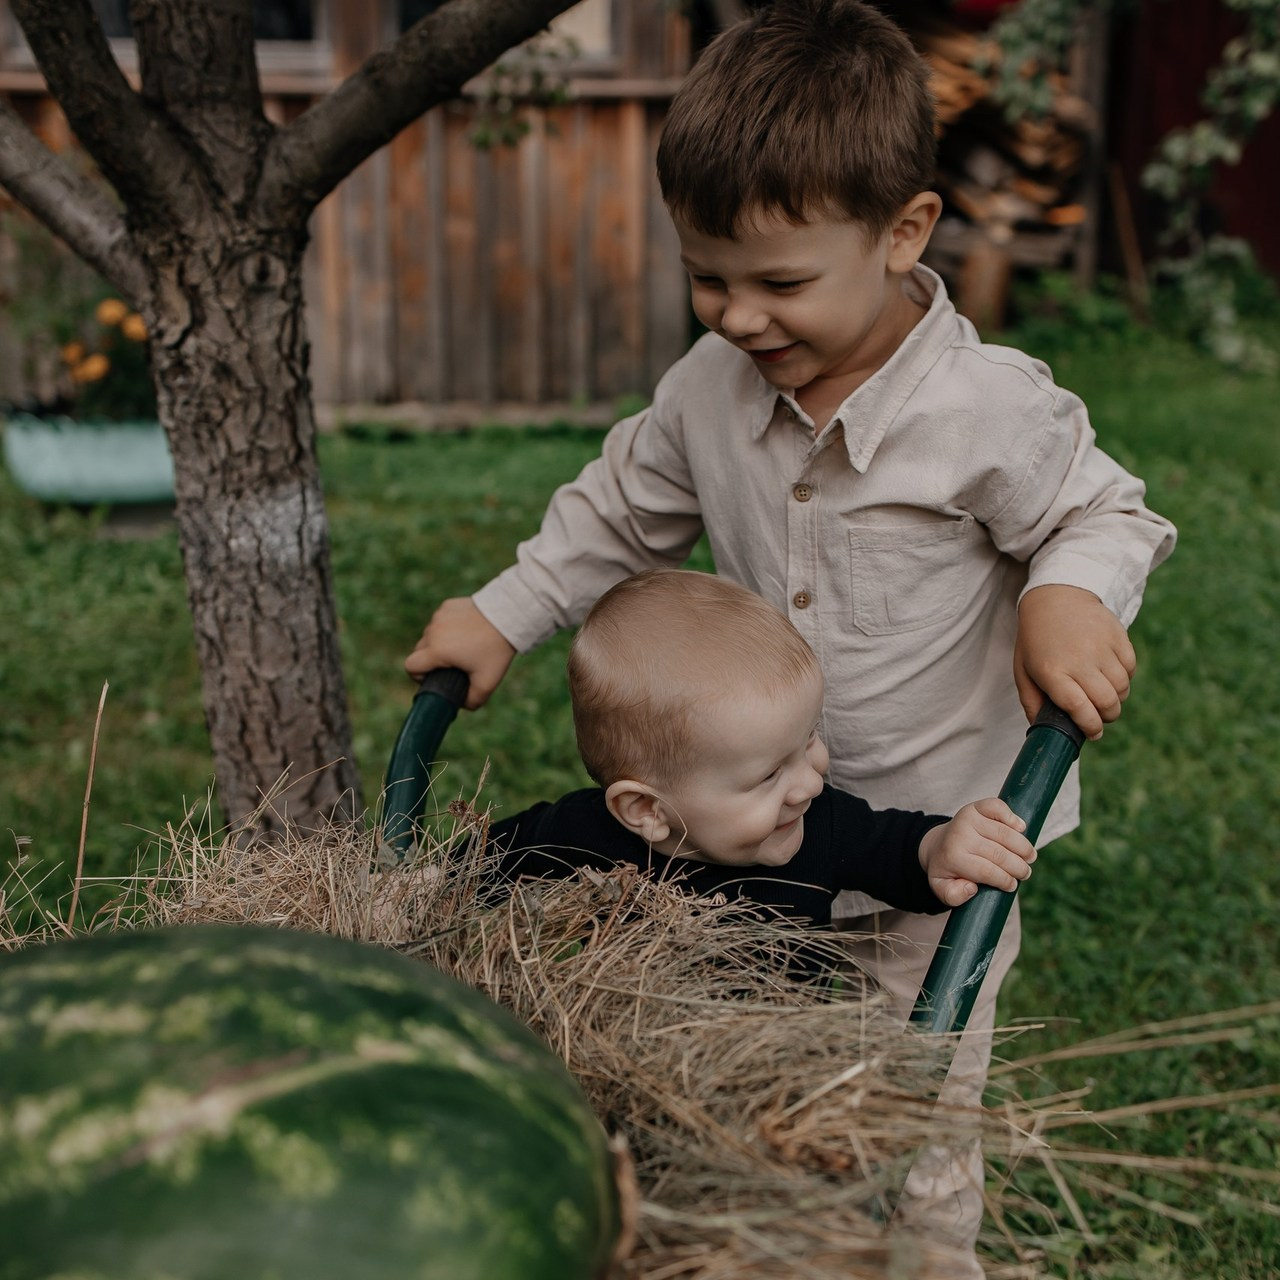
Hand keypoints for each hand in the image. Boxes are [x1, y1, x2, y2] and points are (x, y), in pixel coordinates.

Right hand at [404, 596, 515, 709]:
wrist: (508, 616)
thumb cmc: (496, 650)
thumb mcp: (487, 682)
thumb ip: (472, 701)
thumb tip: (461, 704)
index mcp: (437, 650)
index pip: (410, 667)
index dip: (419, 676)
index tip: (436, 676)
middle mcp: (433, 631)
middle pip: (419, 651)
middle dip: (432, 661)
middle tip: (453, 665)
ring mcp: (439, 616)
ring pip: (430, 636)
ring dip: (440, 643)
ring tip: (463, 647)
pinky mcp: (447, 606)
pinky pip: (440, 622)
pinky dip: (448, 628)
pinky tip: (466, 631)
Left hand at [918, 798, 1035, 907]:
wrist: (937, 846)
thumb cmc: (947, 870)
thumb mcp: (942, 889)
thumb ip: (953, 896)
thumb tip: (971, 887)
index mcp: (952, 857)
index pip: (987, 871)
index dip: (1005, 880)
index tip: (1013, 886)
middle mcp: (960, 835)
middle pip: (999, 854)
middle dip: (1019, 867)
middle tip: (1025, 873)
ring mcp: (968, 818)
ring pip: (1005, 833)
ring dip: (1023, 847)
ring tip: (1029, 857)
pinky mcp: (975, 807)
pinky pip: (998, 808)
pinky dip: (1012, 817)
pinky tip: (1021, 829)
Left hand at [1014, 584, 1135, 740]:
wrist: (1055, 597)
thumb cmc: (1036, 639)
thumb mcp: (1023, 670)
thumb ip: (1031, 702)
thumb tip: (1043, 730)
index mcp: (1052, 671)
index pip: (1079, 707)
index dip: (1090, 726)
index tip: (1093, 733)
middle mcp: (1079, 659)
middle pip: (1106, 702)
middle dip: (1107, 716)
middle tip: (1100, 716)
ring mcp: (1101, 646)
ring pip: (1122, 688)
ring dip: (1117, 698)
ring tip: (1103, 694)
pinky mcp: (1118, 635)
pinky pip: (1130, 668)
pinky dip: (1124, 677)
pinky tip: (1110, 673)